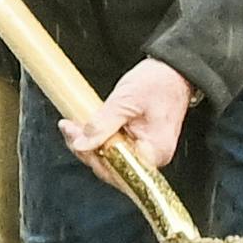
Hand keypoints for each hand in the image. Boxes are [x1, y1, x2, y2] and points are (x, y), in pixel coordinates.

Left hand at [71, 57, 193, 166]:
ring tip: (73, 125)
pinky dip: (96, 138)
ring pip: (108, 158)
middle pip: (111, 167)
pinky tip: (83, 127)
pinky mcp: (137, 142)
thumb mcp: (124, 101)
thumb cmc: (158, 83)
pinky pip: (113, 148)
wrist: (172, 71)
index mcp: (155, 151)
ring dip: (88, 143)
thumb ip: (102, 125)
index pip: (118, 171)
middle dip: (85, 149)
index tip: (75, 140)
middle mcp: (152, 156)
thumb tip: (82, 145)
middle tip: (69, 128)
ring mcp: (144, 150)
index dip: (92, 158)